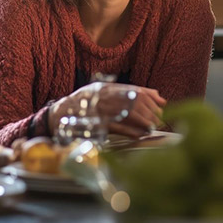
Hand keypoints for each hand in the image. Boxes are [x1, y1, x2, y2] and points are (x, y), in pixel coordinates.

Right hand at [48, 82, 166, 138]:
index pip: (135, 90)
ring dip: (143, 121)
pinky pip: (117, 127)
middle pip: (134, 102)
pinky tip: (139, 135)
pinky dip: (130, 131)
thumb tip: (158, 95)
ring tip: (152, 128)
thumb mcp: (104, 92)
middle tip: (159, 120)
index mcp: (107, 88)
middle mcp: (104, 96)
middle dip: (150, 112)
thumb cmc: (85, 104)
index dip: (151, 98)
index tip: (162, 105)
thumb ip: (129, 93)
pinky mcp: (95, 124)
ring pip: (128, 113)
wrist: (59, 114)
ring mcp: (99, 109)